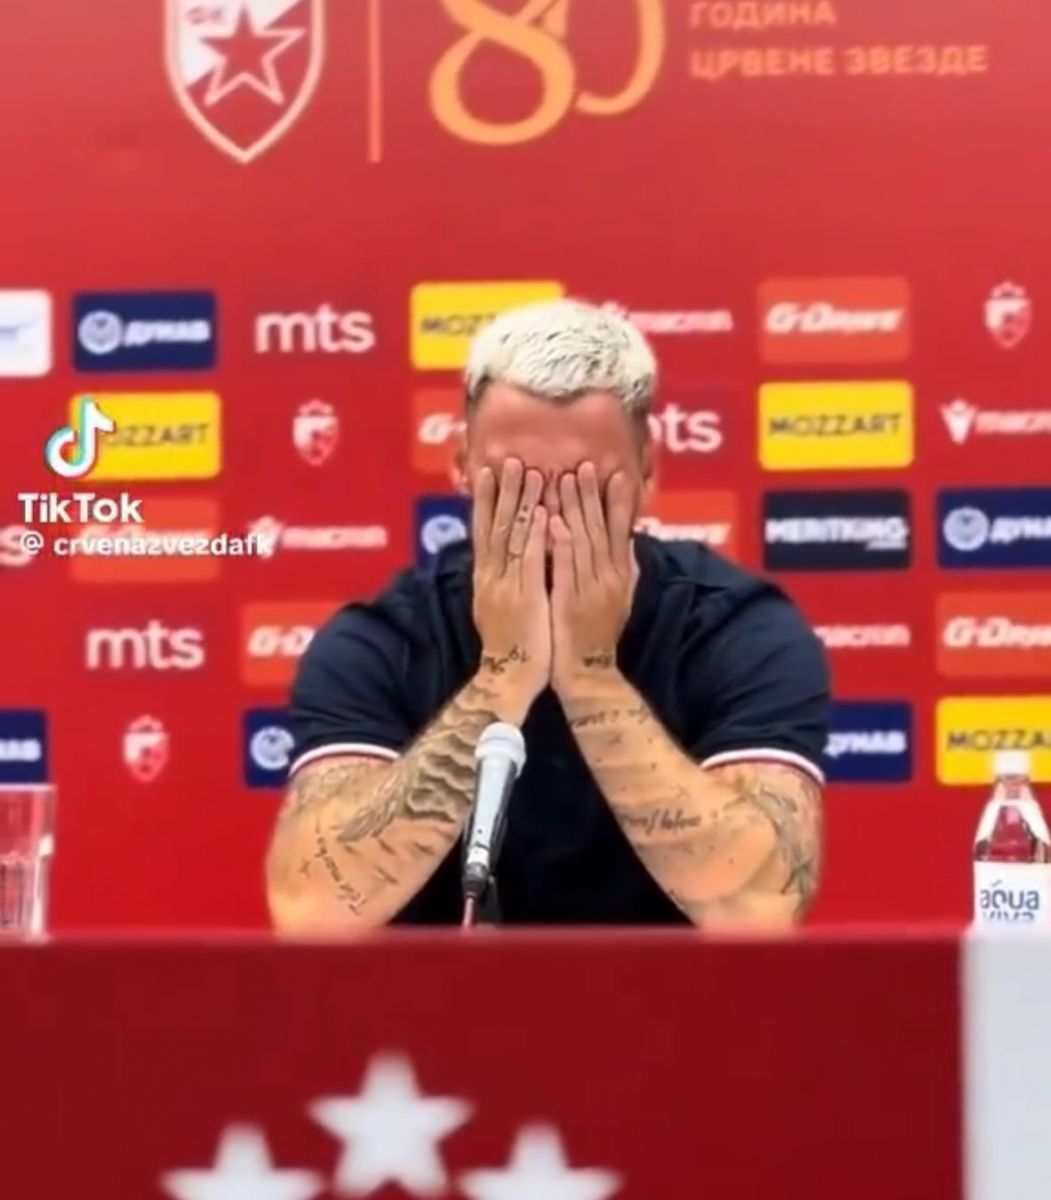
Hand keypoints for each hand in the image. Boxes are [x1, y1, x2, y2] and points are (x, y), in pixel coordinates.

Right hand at [471, 458, 550, 717]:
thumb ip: (500, 580)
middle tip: (510, 458)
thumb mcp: (498, 607)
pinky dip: (536, 535)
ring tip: (529, 472)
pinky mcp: (525, 598)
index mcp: (486, 578)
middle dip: (503, 491)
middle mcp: (492, 577)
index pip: (484, 532)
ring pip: (514, 536)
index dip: (486, 500)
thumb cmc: (510, 646)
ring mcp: (507, 586)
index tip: (489, 470)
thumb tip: (499, 558)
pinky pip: (530, 560)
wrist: (507, 680)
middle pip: (496, 526)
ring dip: (522, 502)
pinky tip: (544, 512)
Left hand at [550, 463, 637, 696]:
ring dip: (574, 509)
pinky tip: (553, 519)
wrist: (588, 674)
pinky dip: (560, 542)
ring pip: (582, 541)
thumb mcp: (619, 599)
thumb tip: (630, 542)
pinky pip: (565, 567)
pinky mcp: (569, 602)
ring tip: (565, 479)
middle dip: (592, 495)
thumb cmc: (598, 636)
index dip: (619, 501)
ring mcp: (590, 589)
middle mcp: (609, 578)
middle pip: (600, 529)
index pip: (621, 531)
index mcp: (621, 576)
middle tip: (584, 464)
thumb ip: (625, 569)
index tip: (615, 473)